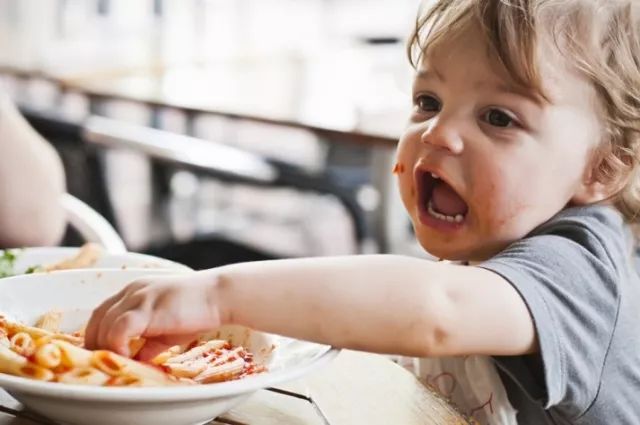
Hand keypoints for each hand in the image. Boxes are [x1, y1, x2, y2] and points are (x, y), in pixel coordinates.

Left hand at [85, 272, 223, 359]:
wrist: (220, 295)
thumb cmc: (199, 310)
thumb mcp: (167, 328)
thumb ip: (148, 342)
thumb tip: (135, 360)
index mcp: (134, 292)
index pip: (102, 313)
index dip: (97, 335)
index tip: (104, 355)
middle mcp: (131, 291)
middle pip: (96, 319)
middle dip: (96, 344)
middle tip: (107, 362)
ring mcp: (138, 297)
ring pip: (104, 324)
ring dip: (106, 347)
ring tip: (120, 362)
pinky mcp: (148, 308)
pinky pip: (119, 329)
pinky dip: (117, 345)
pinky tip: (129, 356)